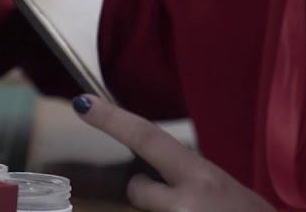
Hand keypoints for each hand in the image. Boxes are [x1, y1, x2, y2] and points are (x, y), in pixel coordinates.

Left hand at [72, 94, 274, 211]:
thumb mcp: (222, 191)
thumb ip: (191, 181)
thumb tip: (157, 181)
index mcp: (202, 176)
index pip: (149, 140)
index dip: (114, 120)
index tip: (83, 103)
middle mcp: (186, 201)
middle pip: (136, 190)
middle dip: (147, 195)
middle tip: (182, 205)